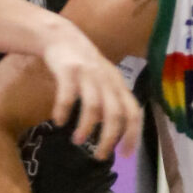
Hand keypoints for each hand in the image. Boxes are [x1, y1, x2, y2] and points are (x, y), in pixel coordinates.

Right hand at [34, 12, 140, 159]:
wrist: (61, 36)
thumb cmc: (84, 66)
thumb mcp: (103, 83)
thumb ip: (110, 104)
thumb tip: (113, 134)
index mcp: (119, 86)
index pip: (134, 113)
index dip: (132, 135)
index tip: (125, 155)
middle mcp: (107, 80)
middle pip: (115, 114)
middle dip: (109, 139)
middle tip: (99, 156)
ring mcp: (88, 74)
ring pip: (94, 106)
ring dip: (86, 127)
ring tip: (77, 141)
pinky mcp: (69, 70)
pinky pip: (68, 95)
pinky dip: (64, 110)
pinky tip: (58, 121)